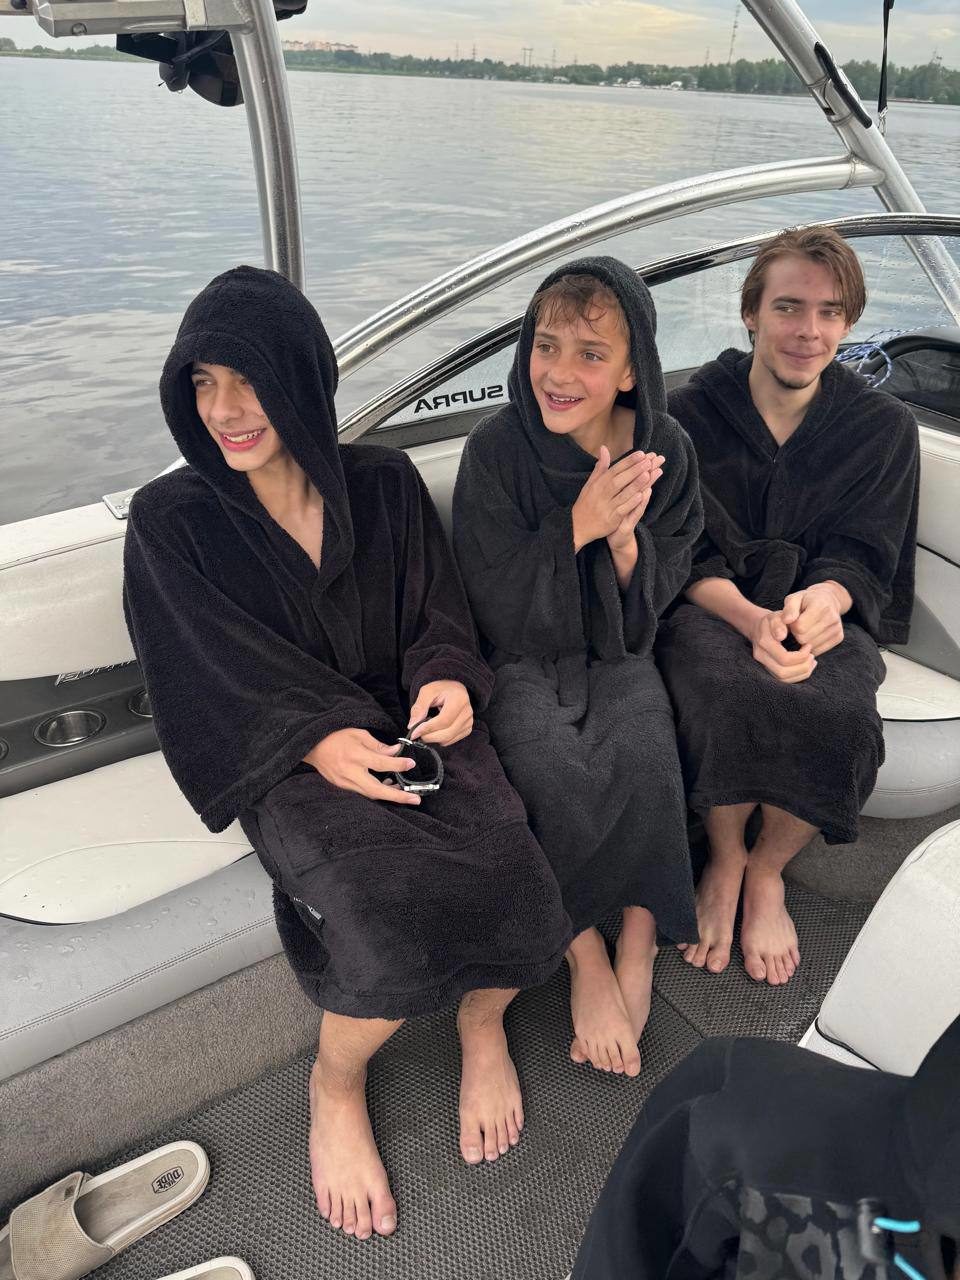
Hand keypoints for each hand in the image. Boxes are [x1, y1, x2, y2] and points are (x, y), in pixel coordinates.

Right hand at [303, 728, 422, 804]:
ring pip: (371, 794)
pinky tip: (388, 787)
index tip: (411, 764)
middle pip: (377, 790)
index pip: (381, 763)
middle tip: (416, 799)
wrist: (311, 745)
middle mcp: (350, 772)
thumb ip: (378, 746)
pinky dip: (377, 792)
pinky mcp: (341, 786)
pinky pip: (363, 792)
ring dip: (389, 796)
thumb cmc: (335, 735)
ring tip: (406, 794)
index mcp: (355, 756)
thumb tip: (395, 752)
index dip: (398, 765)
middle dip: (398, 797)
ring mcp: (344, 782)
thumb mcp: (358, 733)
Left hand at [407, 680, 472, 745]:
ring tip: (424, 730)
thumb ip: (419, 707)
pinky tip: (434, 730)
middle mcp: (467, 712)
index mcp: (459, 699)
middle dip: (428, 736)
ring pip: (448, 739)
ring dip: (433, 739)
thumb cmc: (440, 689)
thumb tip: (412, 725)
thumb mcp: (427, 692)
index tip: (413, 733)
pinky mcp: (467, 729)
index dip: (428, 728)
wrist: (453, 690)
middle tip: (416, 733)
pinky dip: (439, 739)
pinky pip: (451, 741)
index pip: (443, 720)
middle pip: (447, 733)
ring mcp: (469, 722)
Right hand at [572, 447, 663, 549]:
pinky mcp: (610, 520)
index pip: (614, 470)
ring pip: (622, 494)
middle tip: (648, 461)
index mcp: (597, 484)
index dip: (627, 462)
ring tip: (648, 474)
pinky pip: (621, 510)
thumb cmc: (586, 503)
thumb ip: (600, 467)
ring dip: (635, 485)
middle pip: (619, 480)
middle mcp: (601, 494)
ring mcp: (606, 507)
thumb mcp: (590, 484)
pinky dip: (631, 503)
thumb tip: (604, 448)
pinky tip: (641, 496)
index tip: (640, 454)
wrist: (576, 527)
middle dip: (634, 470)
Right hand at [749, 609, 816, 683]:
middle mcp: (761, 656)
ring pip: (783, 679)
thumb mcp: (777, 616)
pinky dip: (798, 675)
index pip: (784, 658)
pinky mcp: (769, 669)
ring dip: (801, 672)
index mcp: (764, 642)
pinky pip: (784, 680)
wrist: (761, 626)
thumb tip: (781, 635)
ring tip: (812, 661)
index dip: (801, 655)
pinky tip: (807, 666)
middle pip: (783, 672)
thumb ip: (779, 623)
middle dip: (802, 666)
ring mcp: (763, 664)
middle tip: (812, 656)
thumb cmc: (775, 620)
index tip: (809, 645)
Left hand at [781, 584, 844, 655]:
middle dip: (797, 634)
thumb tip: (786, 621)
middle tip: (799, 625)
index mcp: (821, 606)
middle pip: (804, 638)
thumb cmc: (806, 601)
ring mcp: (837, 628)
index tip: (794, 620)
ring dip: (803, 640)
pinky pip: (818, 651)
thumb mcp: (794, 599)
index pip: (799, 627)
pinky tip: (812, 635)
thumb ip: (789, 609)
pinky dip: (811, 646)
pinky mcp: (839, 637)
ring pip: (811, 646)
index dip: (792, 626)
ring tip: (806, 628)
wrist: (827, 600)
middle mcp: (832, 617)